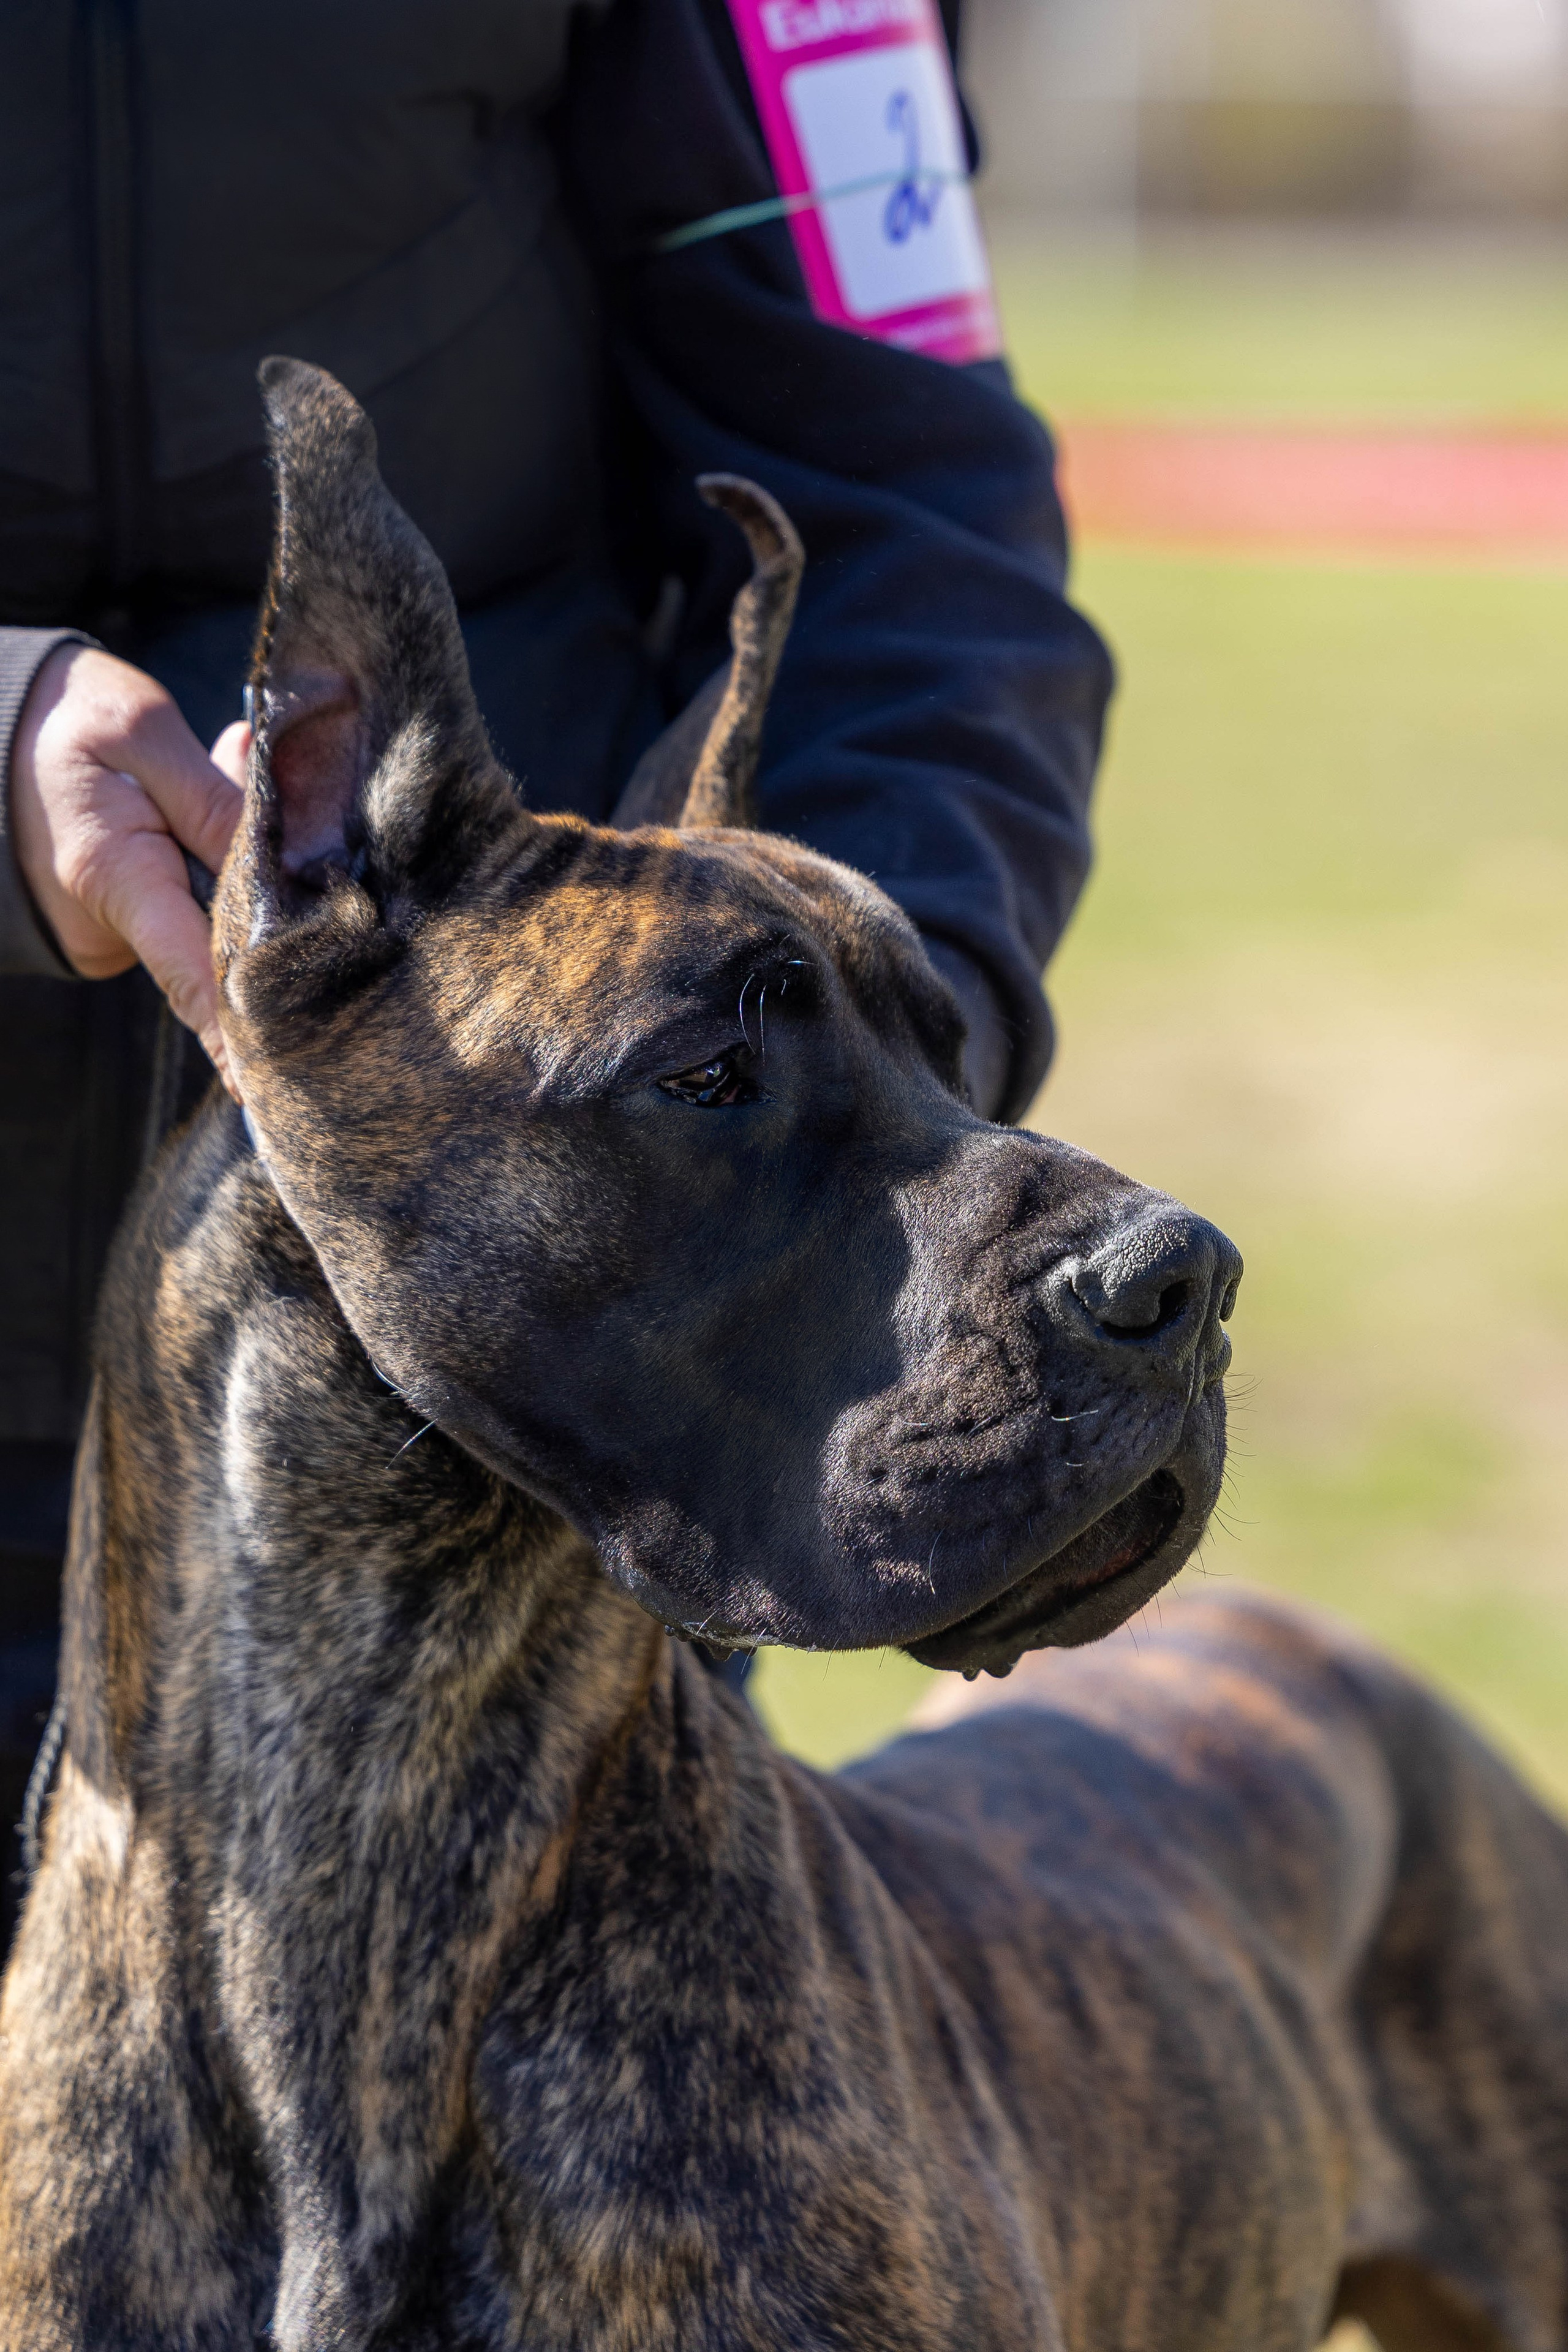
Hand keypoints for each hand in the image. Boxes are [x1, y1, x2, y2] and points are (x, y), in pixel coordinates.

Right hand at [10, 645, 247, 1087]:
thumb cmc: (66, 719)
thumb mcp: (140, 732)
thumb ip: (215, 795)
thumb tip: (287, 853)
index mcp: (113, 874)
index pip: (189, 973)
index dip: (230, 1032)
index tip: (263, 1086)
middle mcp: (112, 921)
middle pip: (217, 955)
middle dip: (274, 926)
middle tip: (327, 884)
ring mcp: (115, 927)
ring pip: (211, 928)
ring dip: (249, 883)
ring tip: (250, 800)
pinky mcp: (125, 918)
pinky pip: (192, 911)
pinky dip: (222, 877)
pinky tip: (233, 816)